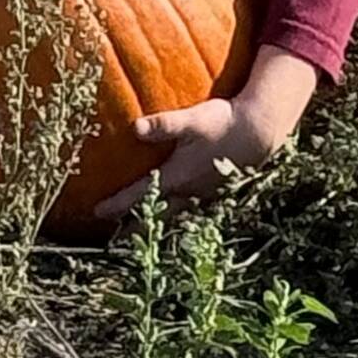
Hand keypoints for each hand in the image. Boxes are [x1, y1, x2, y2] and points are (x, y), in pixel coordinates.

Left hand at [93, 46, 319, 223]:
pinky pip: (191, 206)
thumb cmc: (223, 123)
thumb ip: (163, 125)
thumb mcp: (191, 120)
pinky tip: (176, 207)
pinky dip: (177, 211)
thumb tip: (134, 128)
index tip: (97, 212)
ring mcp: (204, 193)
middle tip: (117, 237)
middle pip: (156, 212)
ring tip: (142, 226)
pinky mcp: (216, 189)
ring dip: (157, 221)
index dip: (118, 204)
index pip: (140, 194)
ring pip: (175, 212)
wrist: (260, 132)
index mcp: (177, 177)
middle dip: (135, 224)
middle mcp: (189, 191)